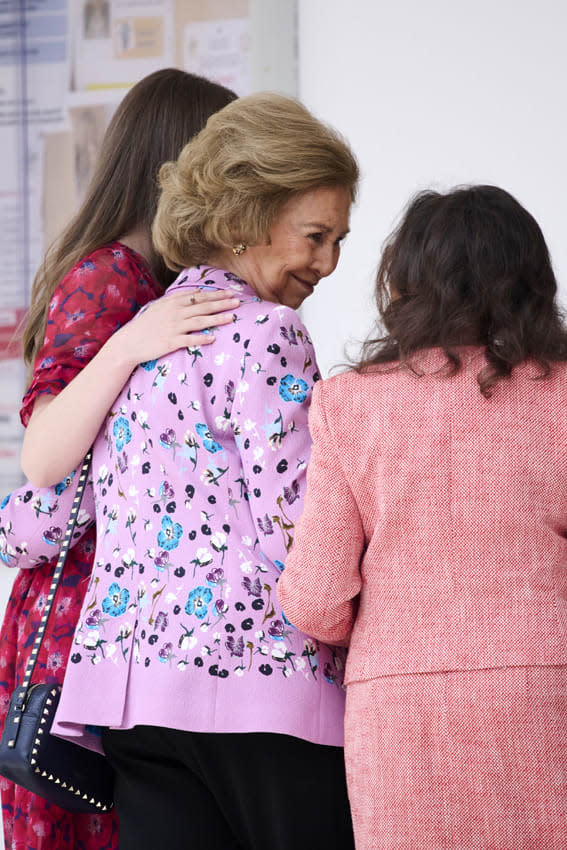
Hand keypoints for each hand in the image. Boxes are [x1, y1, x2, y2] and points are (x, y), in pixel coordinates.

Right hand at [110, 289, 239, 366]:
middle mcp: (175, 313)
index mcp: (173, 303)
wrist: (129, 342)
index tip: (231, 292)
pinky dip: (201, 339)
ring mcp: (173, 327)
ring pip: (199, 322)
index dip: (216, 294)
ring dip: (216, 319)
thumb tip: (197, 292)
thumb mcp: (160, 306)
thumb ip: (178, 298)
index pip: (199, 297)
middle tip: (238, 301)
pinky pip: (189, 340)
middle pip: (203, 307)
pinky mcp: (170, 342)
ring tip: (232, 317)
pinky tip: (213, 338)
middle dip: (222, 303)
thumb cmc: (147, 324)